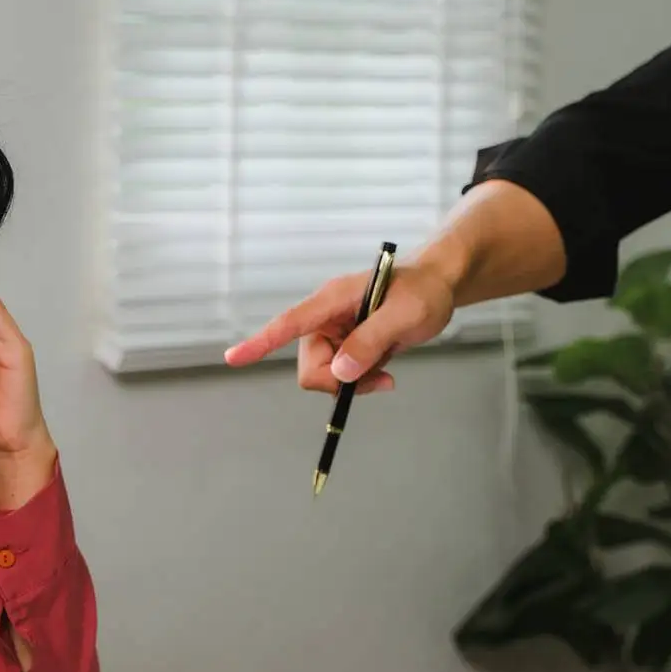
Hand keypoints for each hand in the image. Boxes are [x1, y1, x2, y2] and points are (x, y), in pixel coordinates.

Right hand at [222, 255, 458, 394]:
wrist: (437, 286)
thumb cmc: (423, 291)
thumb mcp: (406, 314)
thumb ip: (372, 340)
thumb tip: (340, 371)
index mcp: (331, 301)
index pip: (288, 323)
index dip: (260, 343)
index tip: (233, 359)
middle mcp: (325, 319)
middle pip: (310, 366)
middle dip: (338, 382)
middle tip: (378, 379)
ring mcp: (333, 334)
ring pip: (325, 376)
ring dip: (353, 384)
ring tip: (385, 374)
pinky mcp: (344, 346)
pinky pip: (339, 378)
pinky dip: (359, 383)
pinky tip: (383, 372)